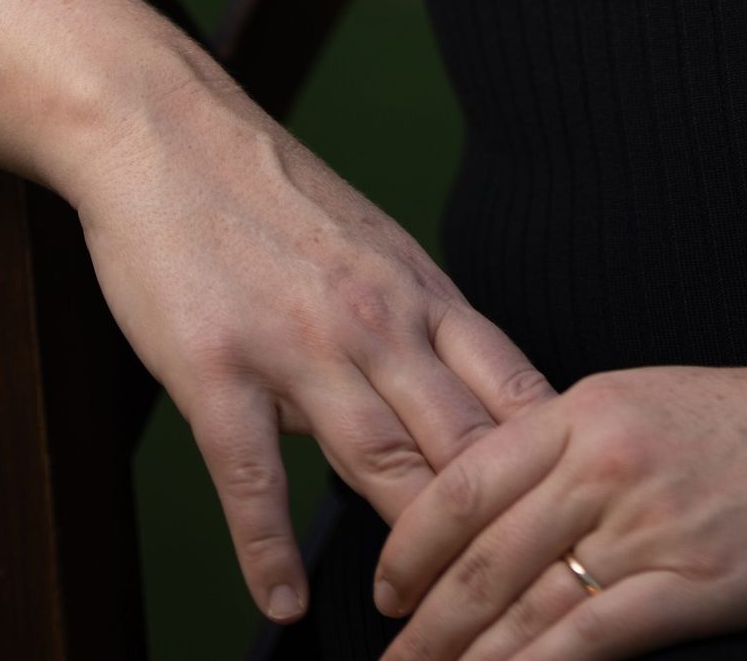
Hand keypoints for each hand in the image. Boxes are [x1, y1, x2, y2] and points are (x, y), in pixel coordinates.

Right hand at [73, 60, 556, 625]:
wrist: (168, 134)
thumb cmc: (272, 198)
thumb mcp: (374, 249)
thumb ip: (419, 329)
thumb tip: (464, 414)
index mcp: (419, 291)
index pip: (514, 392)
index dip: (552, 470)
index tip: (578, 529)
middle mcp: (375, 318)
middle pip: (461, 440)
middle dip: (496, 528)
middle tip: (516, 599)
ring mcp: (296, 344)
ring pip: (378, 460)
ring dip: (409, 548)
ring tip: (421, 622)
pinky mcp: (216, 366)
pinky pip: (252, 475)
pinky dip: (270, 548)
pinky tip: (287, 602)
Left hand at [367, 346, 746, 657]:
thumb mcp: (667, 405)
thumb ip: (591, 448)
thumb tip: (522, 507)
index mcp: (594, 406)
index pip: (466, 478)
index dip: (410, 545)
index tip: (388, 589)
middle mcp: (606, 458)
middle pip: (479, 554)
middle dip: (421, 625)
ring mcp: (646, 524)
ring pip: (518, 607)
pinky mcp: (691, 587)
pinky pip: (583, 645)